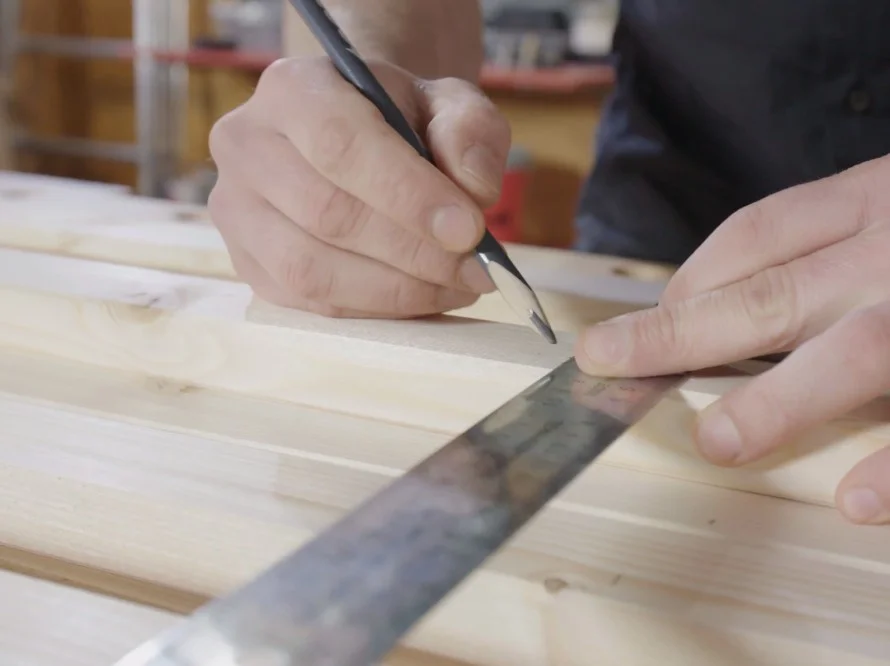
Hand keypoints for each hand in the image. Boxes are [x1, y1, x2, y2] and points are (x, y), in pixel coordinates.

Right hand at [207, 56, 510, 317]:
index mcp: (293, 89)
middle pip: (326, 214)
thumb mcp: (448, 103)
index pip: (342, 145)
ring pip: (311, 269)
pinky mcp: (248, 263)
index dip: (408, 195)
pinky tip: (421, 297)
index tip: (469, 230)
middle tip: (475, 269)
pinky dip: (374, 309)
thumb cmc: (401, 121)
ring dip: (396, 290)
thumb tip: (475, 191)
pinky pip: (309, 302)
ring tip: (456, 287)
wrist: (354, 138)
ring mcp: (237, 212)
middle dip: (413, 252)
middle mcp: (247, 146)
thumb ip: (469, 131)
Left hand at [574, 156, 889, 524]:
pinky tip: (860, 503)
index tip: (637, 327)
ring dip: (785, 401)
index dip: (687, 284)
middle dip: (686, 335)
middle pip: (779, 291)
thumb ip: (822, 243)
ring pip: (866, 352)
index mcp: (879, 197)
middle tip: (612, 365)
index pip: (758, 237)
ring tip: (718, 439)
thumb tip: (708, 302)